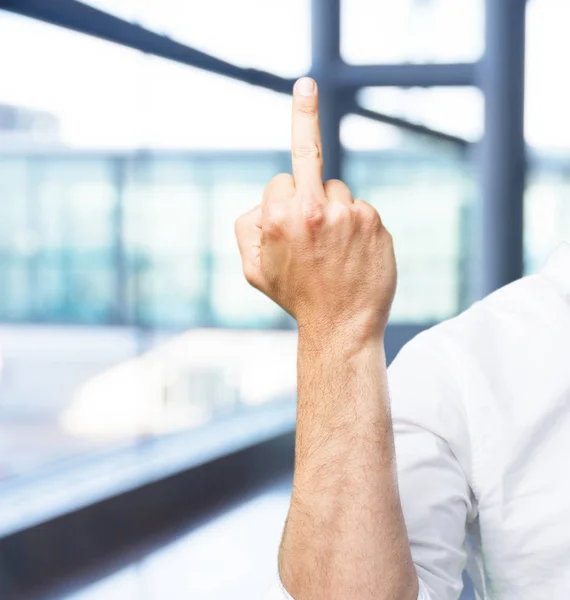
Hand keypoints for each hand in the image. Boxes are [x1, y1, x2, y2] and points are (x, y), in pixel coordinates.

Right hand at [235, 77, 396, 344]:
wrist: (341, 327)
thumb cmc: (295, 297)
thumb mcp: (253, 269)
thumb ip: (245, 226)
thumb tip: (265, 198)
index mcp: (278, 218)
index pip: (281, 180)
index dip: (281, 199)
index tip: (298, 115)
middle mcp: (314, 209)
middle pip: (310, 172)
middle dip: (307, 182)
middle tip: (307, 110)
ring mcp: (348, 215)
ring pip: (338, 192)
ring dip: (334, 213)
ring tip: (334, 252)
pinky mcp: (374, 222)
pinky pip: (361, 209)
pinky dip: (357, 227)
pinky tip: (354, 255)